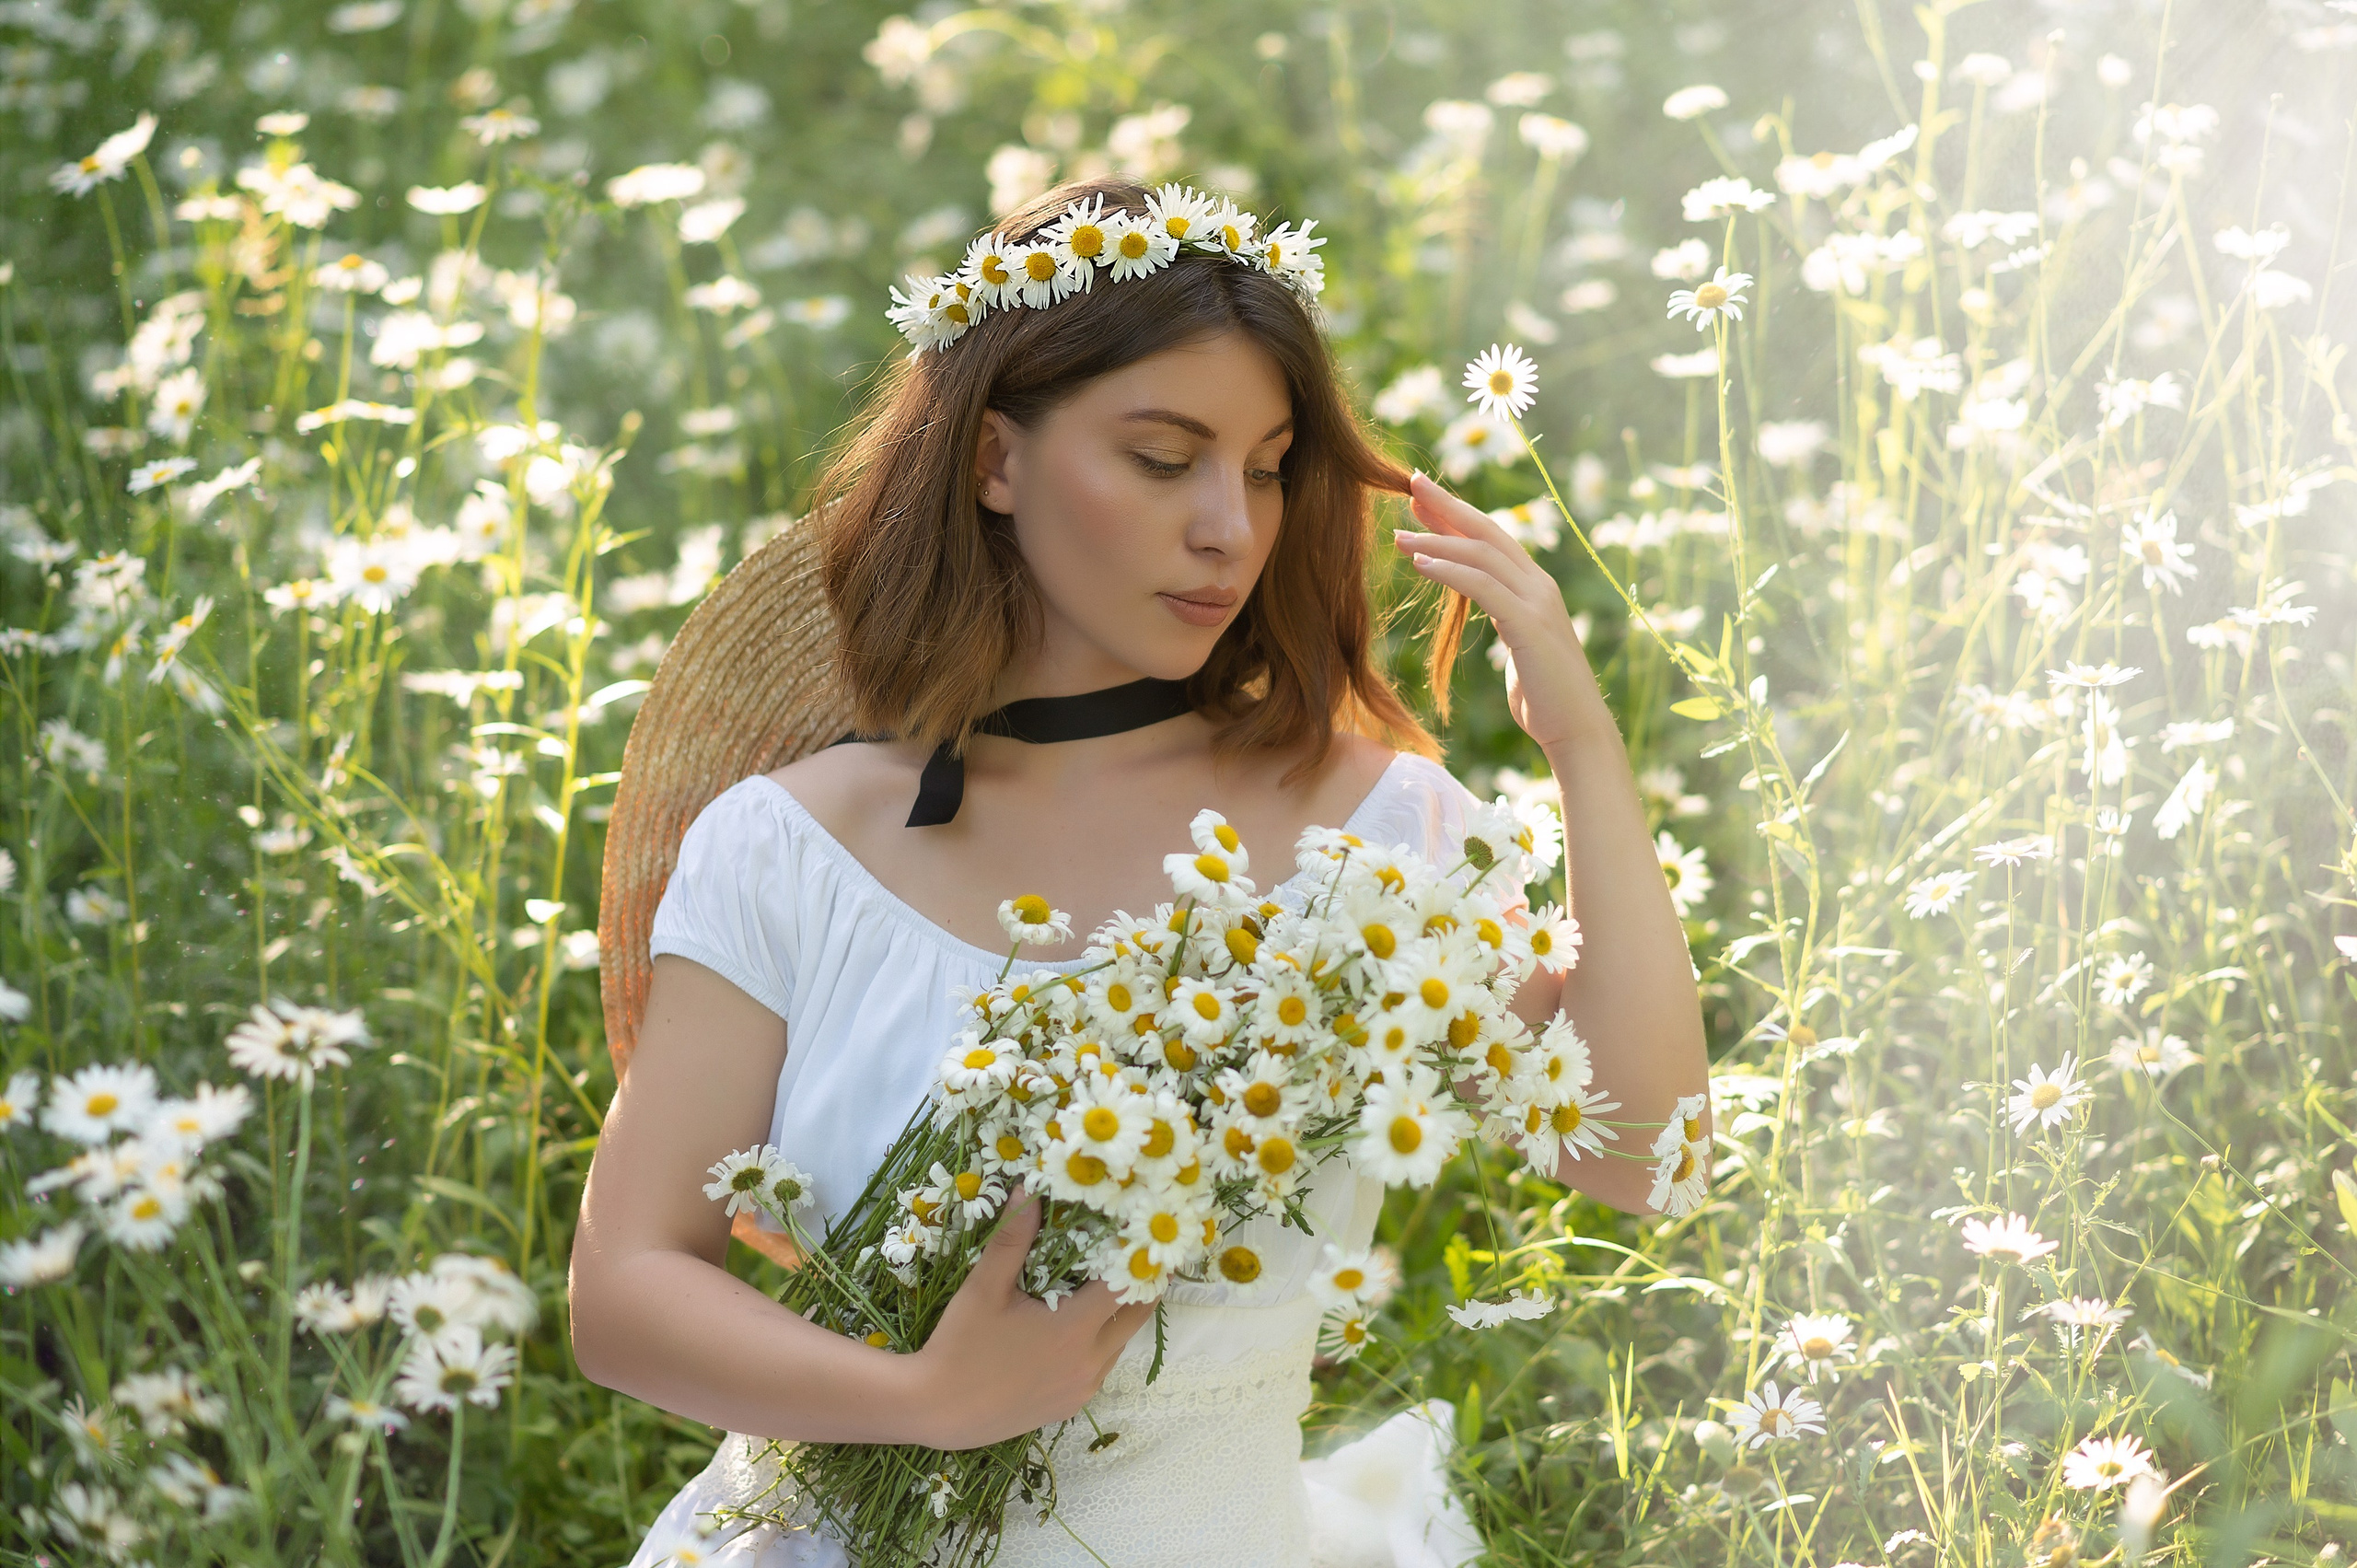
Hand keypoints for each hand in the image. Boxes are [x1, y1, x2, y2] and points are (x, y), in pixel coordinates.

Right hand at [909, 1187, 1156, 1450]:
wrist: (937, 1411)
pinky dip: (1098, 1342)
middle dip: (1139, 1284)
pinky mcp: (1071, 1405)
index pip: (1128, 1287)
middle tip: (1131, 1254)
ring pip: (1119, 1342)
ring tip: (1099, 1285)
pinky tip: (1070, 1326)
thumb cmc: (959, 1346)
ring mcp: (1083, 1388)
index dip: (1138, 1259)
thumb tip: (1029, 1188)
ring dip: (1116, 1314)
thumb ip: (1013, 1239)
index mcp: (1073, 1330)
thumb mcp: (984, 1288)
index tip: (1140, 1235)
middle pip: (1137, 1316)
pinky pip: (1100, 1366)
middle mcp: (1089, 1362)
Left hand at [1392, 469, 1608, 754]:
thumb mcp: (1521, 648)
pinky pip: (1483, 587)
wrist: (1576, 731)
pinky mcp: (1530, 625)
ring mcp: (1538, 602)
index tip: (1422, 501)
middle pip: (1488, 531)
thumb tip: (1494, 613)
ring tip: (1399, 534)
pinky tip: (1420, 564)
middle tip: (1410, 484)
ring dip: (1437, 540)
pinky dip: (1449, 571)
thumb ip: (1508, 622)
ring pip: (1482, 555)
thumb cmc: (1546, 698)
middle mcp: (1540, 585)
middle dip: (1448, 506)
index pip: (1493, 539)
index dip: (1458, 516)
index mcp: (1536, 588)